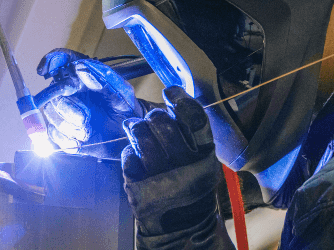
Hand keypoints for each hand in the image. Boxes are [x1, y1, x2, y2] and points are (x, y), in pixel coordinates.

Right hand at [35, 48, 157, 157]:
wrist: (129, 136)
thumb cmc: (125, 110)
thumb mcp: (122, 93)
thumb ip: (104, 78)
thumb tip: (82, 67)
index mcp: (83, 78)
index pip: (62, 61)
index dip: (51, 61)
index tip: (45, 70)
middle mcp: (71, 93)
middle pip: (52, 93)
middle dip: (65, 108)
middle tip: (84, 118)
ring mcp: (65, 113)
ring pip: (50, 113)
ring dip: (66, 125)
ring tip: (87, 132)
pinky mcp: (64, 133)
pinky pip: (53, 134)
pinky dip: (65, 139)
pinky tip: (80, 142)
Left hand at [122, 86, 226, 240]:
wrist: (183, 229)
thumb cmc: (192, 189)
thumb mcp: (203, 163)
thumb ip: (190, 137)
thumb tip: (170, 103)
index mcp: (205, 156)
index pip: (194, 119)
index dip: (180, 99)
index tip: (170, 91)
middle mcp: (184, 166)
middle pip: (164, 123)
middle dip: (155, 116)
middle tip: (153, 119)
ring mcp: (160, 178)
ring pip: (142, 136)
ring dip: (136, 127)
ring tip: (136, 128)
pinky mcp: (138, 188)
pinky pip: (128, 156)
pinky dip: (129, 151)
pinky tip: (135, 154)